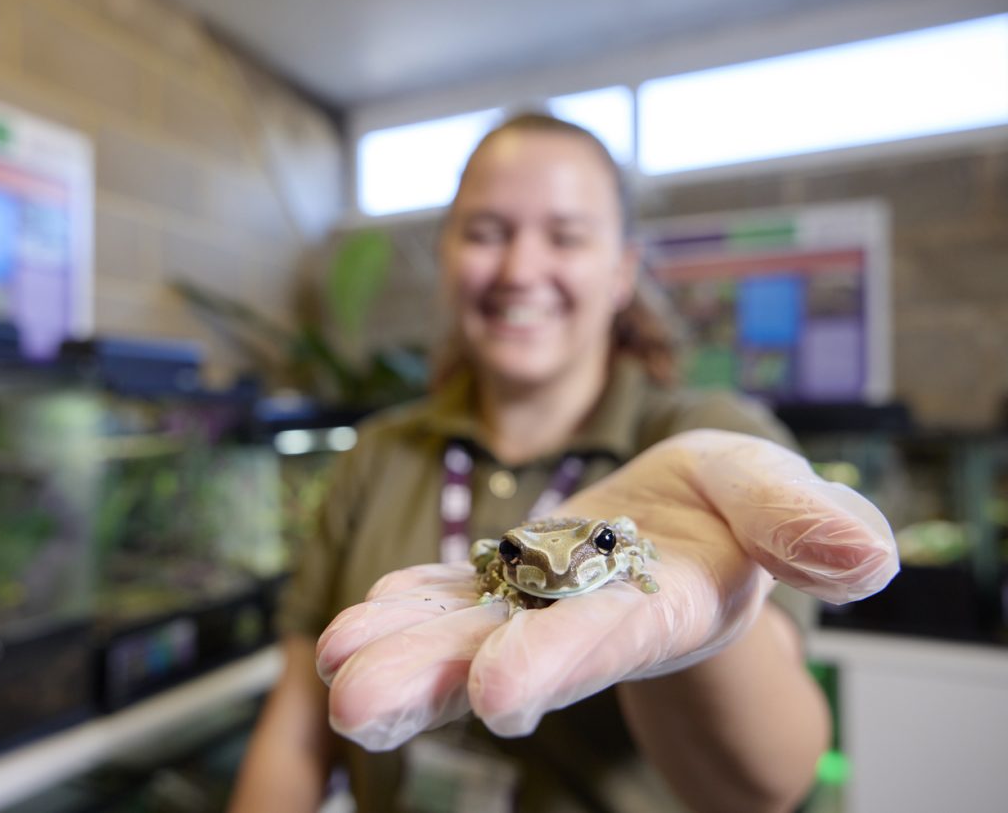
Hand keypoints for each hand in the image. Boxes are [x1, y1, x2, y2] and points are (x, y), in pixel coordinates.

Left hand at [316, 429, 897, 750]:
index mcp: (658, 608)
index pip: (603, 640)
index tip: (499, 693)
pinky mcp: (502, 580)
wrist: (687, 511)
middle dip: (434, 682)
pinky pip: (448, 595)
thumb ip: (802, 522)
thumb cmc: (737, 505)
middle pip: (504, 656)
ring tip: (333, 665)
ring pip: (458, 634)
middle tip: (356, 705)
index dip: (556, 662)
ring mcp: (533, 604)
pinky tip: (356, 617)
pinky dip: (405, 605)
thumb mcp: (774, 492)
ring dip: (396, 652)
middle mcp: (582, 621)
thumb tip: (865, 554)